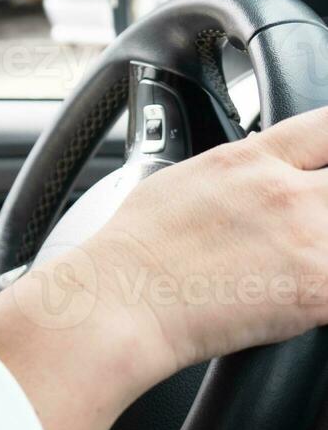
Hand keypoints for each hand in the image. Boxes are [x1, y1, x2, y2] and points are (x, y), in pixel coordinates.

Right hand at [0, 106, 327, 429]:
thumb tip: (250, 171)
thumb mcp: (178, 181)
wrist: (121, 302)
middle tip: (302, 223)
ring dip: (320, 249)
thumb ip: (233, 172)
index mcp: (251, 160)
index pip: (325, 127)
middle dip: (323, 203)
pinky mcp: (319, 292)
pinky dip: (319, 296)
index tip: (322, 164)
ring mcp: (310, 240)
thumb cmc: (132, 251)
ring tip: (285, 264)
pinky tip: (289, 299)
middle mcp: (287, 192)